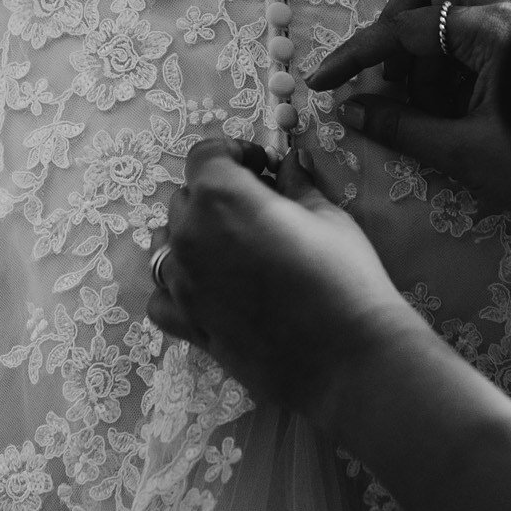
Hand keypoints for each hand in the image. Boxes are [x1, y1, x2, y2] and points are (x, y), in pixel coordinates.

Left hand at [148, 139, 424, 423]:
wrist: (347, 358)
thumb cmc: (344, 276)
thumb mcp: (328, 216)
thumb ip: (297, 184)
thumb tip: (289, 163)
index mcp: (221, 198)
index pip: (206, 155)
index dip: (235, 152)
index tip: (263, 165)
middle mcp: (190, 237)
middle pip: (186, 197)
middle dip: (217, 191)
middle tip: (259, 205)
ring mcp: (183, 284)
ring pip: (169, 243)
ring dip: (195, 235)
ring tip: (235, 246)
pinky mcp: (189, 325)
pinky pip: (162, 295)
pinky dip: (177, 284)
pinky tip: (208, 285)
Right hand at [312, 0, 510, 264]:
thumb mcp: (459, 151)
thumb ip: (399, 125)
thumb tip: (350, 110)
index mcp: (490, 29)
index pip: (403, 28)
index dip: (356, 56)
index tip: (323, 82)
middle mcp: (507, 13)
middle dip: (396, 31)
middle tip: (389, 85)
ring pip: (451, 13)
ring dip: (425, 57)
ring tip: (427, 115)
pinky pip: (474, 37)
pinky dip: (451, 68)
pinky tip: (452, 115)